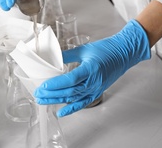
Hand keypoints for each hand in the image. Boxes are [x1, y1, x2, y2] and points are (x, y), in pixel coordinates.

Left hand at [34, 20, 150, 116]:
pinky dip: (71, 108)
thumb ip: (67, 55)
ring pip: (73, 98)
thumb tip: (53, 57)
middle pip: (69, 91)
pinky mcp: (97, 92)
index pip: (69, 80)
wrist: (123, 53)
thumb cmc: (106, 49)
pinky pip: (83, 103)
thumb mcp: (84, 49)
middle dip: (51, 94)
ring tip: (43, 101)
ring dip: (57, 101)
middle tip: (38, 94)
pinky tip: (61, 112)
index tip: (43, 86)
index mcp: (90, 69)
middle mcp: (93, 81)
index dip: (55, 84)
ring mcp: (96, 88)